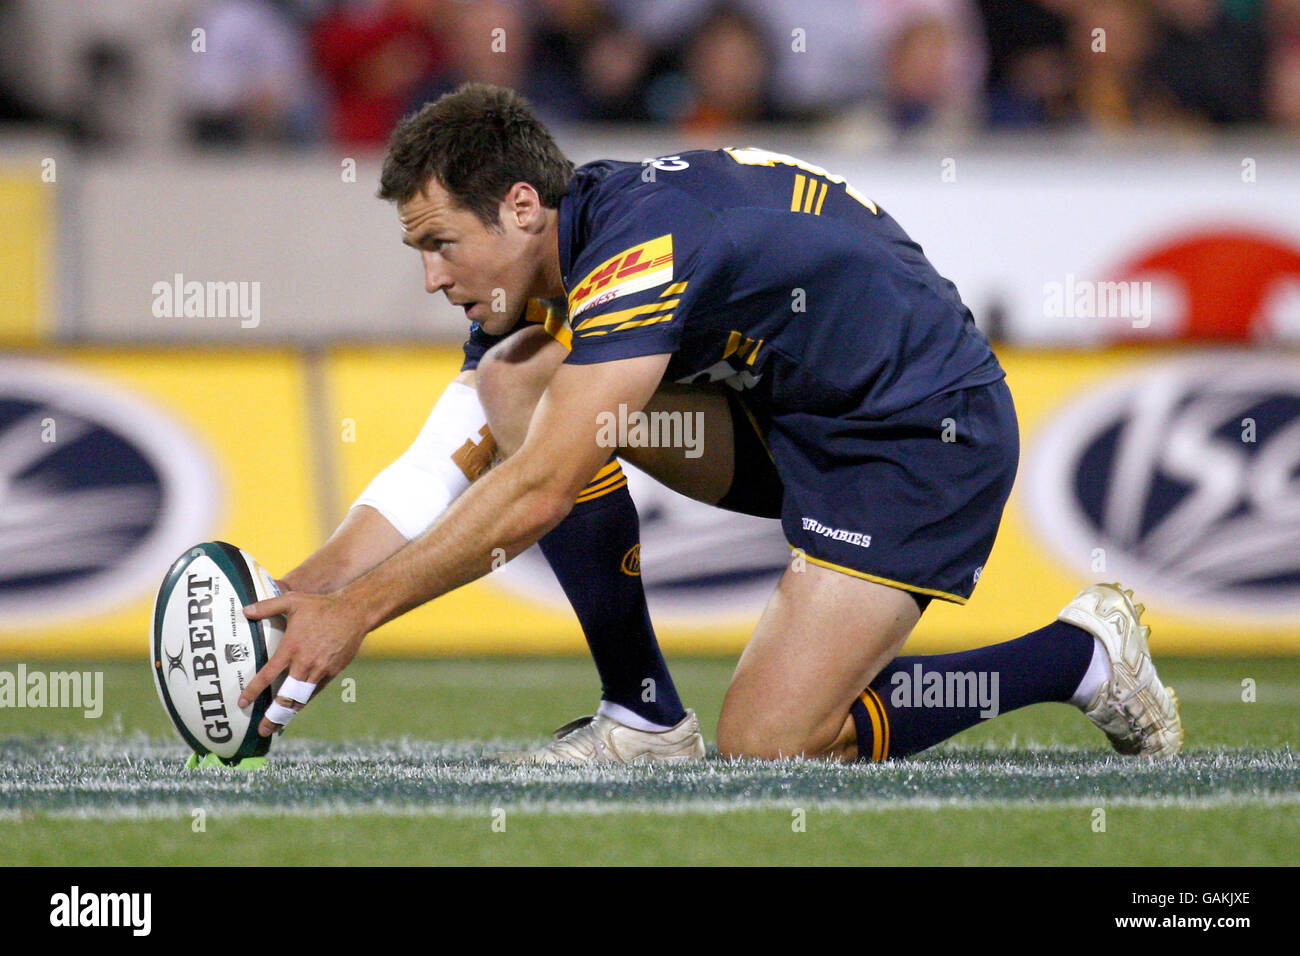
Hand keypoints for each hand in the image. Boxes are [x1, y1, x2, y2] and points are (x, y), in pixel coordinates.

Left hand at [240, 590, 367, 736]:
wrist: (354, 612)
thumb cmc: (322, 606)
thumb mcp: (292, 601)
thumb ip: (267, 606)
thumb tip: (245, 611)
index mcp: (291, 648)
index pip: (268, 675)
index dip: (254, 690)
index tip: (243, 702)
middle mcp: (304, 664)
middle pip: (286, 697)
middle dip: (273, 715)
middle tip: (262, 729)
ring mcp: (320, 670)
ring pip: (301, 698)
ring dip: (288, 713)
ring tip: (277, 726)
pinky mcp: (332, 672)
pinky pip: (315, 691)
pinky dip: (304, 702)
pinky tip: (296, 708)